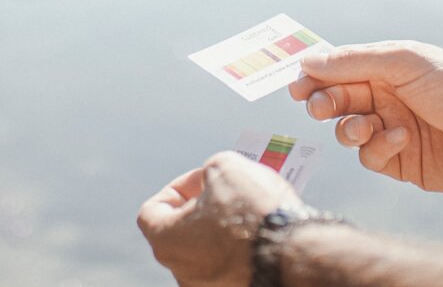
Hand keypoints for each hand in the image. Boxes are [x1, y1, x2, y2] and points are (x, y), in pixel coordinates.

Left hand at [137, 151, 302, 286]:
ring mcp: (206, 284)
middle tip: (230, 189)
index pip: (152, 211)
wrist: (290, 253)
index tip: (204, 179)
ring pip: (207, 248)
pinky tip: (261, 228)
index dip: (178, 187)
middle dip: (204, 205)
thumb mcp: (226, 167)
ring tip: (251, 207)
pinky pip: (229, 262)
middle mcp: (180, 269)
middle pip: (181, 229)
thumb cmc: (252, 212)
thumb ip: (210, 169)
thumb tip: (214, 179)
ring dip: (223, 225)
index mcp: (167, 240)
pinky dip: (240, 245)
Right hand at [290, 41, 442, 194]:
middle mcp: (387, 96)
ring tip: (364, 126)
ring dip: (349, 128)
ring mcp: (392, 128)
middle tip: (318, 106)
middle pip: (338, 99)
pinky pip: (370, 156)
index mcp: (388, 67)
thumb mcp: (405, 62)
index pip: (341, 68)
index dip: (316, 75)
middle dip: (324, 102)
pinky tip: (400, 139)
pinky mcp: (401, 161)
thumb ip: (355, 61)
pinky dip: (377, 148)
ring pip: (348, 131)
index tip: (297, 85)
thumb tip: (308, 59)